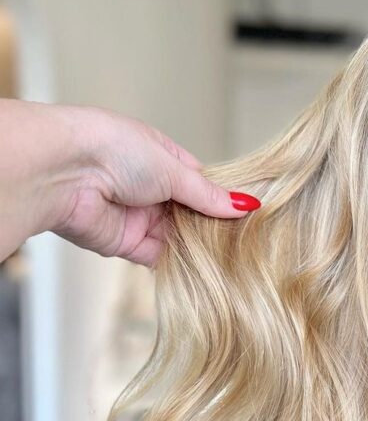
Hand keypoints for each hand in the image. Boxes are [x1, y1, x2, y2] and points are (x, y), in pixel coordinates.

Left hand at [0, 100, 260, 266]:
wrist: (65, 172)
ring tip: (235, 258)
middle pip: (191, 213)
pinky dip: (182, 264)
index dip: (221, 197)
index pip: (199, 181)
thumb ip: (208, 194)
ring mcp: (138, 217)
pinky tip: (209, 270)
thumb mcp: (172, 168)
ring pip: (179, 237)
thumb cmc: (114, 150)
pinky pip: (161, 258)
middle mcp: (148, 187)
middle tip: (248, 240)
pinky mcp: (127, 245)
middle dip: (213, 226)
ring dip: (200, 247)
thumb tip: (245, 205)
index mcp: (158, 157)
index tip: (249, 213)